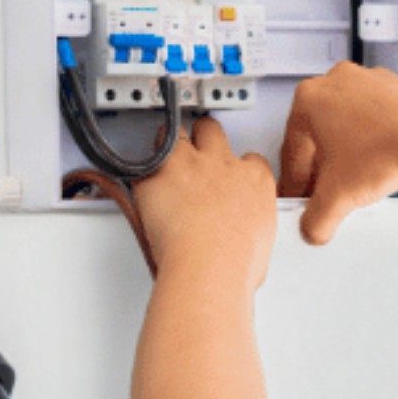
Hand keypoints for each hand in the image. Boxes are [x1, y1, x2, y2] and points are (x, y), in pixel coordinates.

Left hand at [132, 116, 276, 289]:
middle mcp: (224, 164)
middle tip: (192, 159)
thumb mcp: (258, 244)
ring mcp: (191, 164)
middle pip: (212, 132)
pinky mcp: (159, 172)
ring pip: (178, 132)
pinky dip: (139, 169)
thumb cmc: (234, 265)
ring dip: (170, 144)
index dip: (234, 167)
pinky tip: (138, 182)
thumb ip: (249, 230)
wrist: (208, 266)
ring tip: (162, 162)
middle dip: (201, 139)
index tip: (226, 180)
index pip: (249, 159)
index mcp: (255, 180)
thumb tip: (243, 242)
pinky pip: (143, 159)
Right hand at [279, 62, 397, 243]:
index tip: (301, 197)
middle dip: (323, 169)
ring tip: (357, 182)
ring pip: (349, 127)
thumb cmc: (385, 150)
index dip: (295, 184)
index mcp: (309, 98)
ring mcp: (370, 81)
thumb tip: (313, 227)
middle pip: (320, 137)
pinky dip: (374, 143)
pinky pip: (377, 121)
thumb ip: (315, 220)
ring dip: (349, 155)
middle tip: (328, 193)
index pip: (292, 152)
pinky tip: (380, 166)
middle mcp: (338, 82)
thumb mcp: (335, 198)